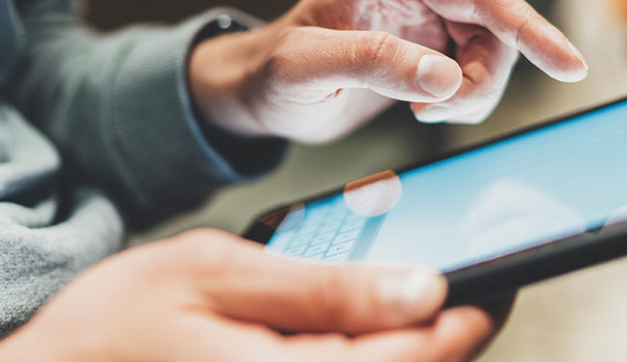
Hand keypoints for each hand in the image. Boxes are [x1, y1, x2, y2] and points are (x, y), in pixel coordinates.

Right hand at [0, 230, 507, 361]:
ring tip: (423, 293)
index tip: (504, 273)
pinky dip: (372, 353)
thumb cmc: (122, 320)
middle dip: (451, 331)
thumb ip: (324, 290)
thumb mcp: (221, 274)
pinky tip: (366, 323)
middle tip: (472, 276)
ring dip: (415, 346)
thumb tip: (421, 289)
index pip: (422, 359)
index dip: (473, 314)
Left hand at [190, 0, 586, 142]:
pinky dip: (464, 99)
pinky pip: (475, 70)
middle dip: (484, 79)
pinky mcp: (429, 43)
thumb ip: (372, 64)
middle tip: (437, 114)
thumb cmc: (271, 74)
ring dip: (473, 93)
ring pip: (492, 51)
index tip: (570, 65)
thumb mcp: (305, 68)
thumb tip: (446, 79)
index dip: (529, 27)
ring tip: (422, 113)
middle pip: (494, 25)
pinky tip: (425, 108)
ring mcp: (426, 13)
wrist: (261, 92)